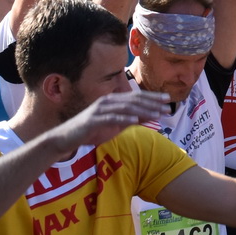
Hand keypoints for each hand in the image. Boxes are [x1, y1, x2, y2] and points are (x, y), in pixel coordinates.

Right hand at [48, 89, 170, 151]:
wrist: (67, 137)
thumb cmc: (92, 131)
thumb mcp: (115, 124)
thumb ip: (131, 119)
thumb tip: (150, 115)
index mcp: (113, 100)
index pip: (136, 97)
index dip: (153, 97)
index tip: (168, 99)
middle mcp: (107, 101)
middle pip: (133, 100)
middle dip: (152, 102)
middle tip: (167, 104)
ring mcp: (100, 110)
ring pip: (125, 108)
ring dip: (143, 110)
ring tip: (157, 113)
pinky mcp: (93, 120)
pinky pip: (111, 118)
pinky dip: (124, 118)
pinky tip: (135, 120)